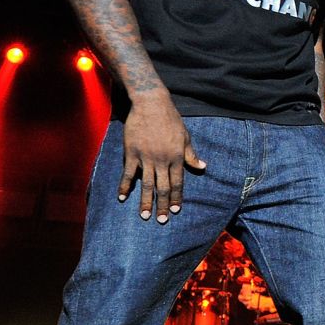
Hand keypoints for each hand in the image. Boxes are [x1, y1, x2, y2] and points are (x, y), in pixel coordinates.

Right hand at [119, 94, 205, 222]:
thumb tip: (203, 167)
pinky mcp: (132, 153)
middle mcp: (162, 161)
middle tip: (161, 220)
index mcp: (177, 157)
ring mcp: (146, 157)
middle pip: (163, 188)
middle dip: (163, 205)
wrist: (151, 104)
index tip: (176, 211)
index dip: (177, 198)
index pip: (178, 183)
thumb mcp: (185, 137)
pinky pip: (128, 173)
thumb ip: (192, 154)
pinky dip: (124, 186)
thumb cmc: (171, 120)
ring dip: (145, 201)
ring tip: (144, 216)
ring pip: (146, 184)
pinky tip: (121, 197)